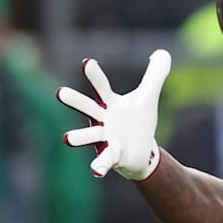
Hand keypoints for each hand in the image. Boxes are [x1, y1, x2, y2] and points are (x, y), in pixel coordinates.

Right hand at [56, 49, 170, 179]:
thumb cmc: (137, 122)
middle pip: (87, 107)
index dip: (94, 75)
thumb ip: (155, 75)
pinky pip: (103, 160)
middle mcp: (102, 119)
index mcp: (110, 104)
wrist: (141, 152)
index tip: (87, 62)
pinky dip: (99, 164)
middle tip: (60, 92)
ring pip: (89, 135)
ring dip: (79, 136)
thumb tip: (162, 52)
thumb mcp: (148, 97)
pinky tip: (96, 170)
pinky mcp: (112, 155)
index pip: (101, 86)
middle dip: (75, 100)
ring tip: (68, 138)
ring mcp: (105, 138)